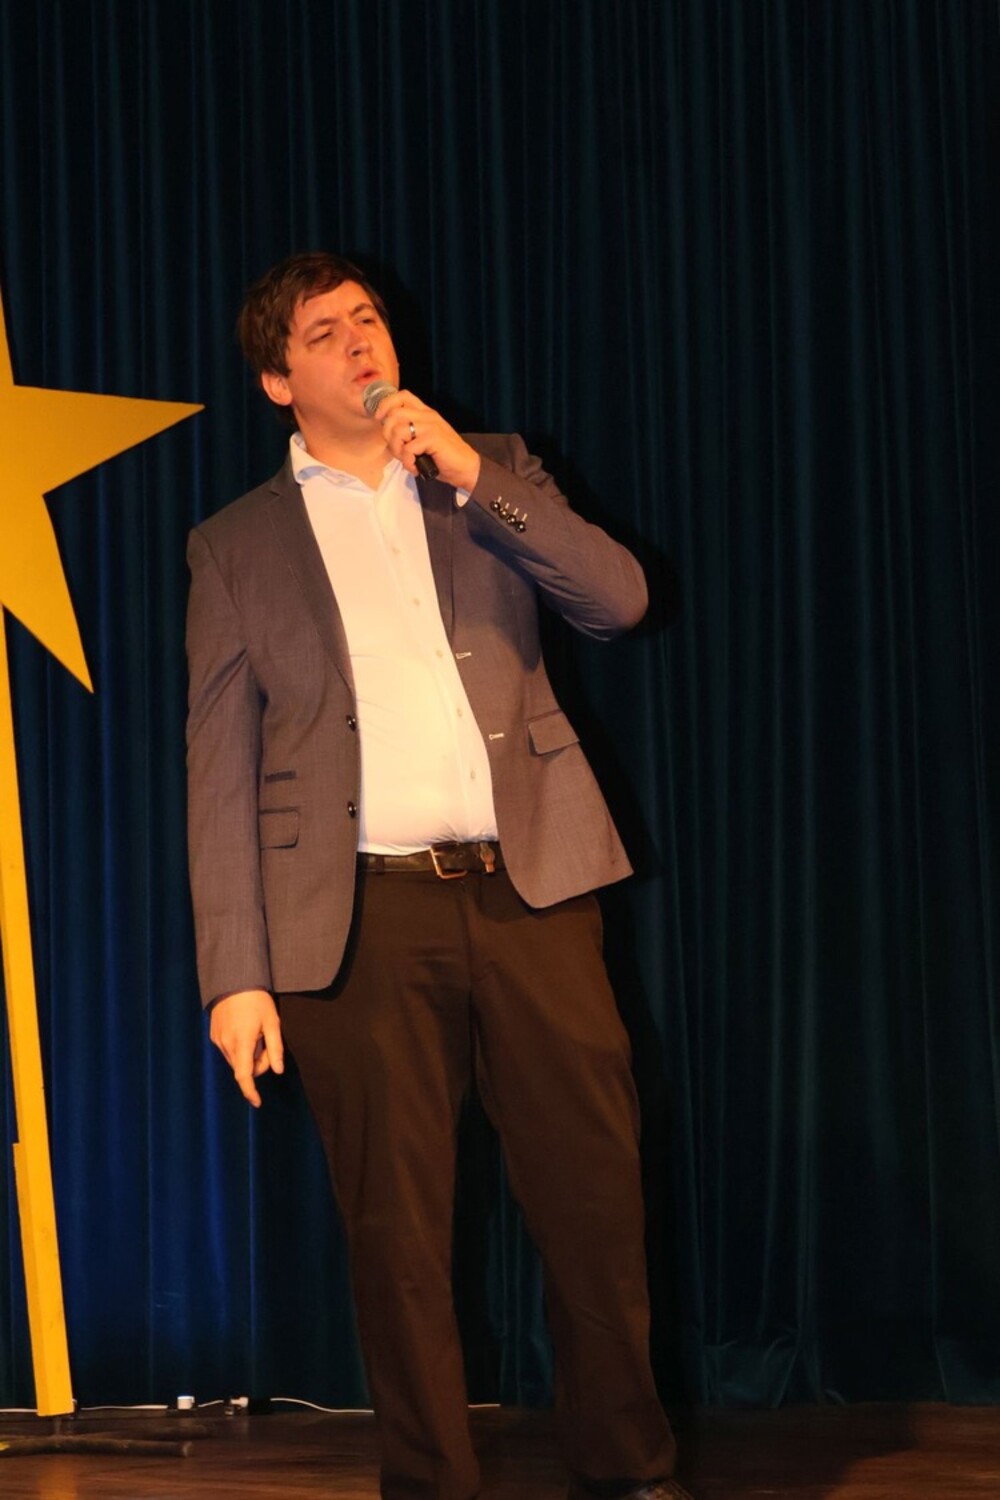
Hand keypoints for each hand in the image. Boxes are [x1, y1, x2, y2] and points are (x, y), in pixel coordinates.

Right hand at [209, 989, 283, 1107]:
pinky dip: (239, 1049)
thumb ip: (275, 1048)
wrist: (233, 981)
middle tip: (267, 1044)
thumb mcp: (272, 1022)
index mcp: (242, 1042)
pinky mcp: (214, 1035)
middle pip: (243, 1068)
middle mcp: (226, 1044)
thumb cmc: (256, 1000)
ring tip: (256, 1034)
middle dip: (257, 1064)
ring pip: (236, 1061)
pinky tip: (245, 1030)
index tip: (257, 1102)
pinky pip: (228, 1051)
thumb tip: (278, 1071)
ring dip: (248, 1056)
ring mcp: (218, 1040)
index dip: (250, 1091)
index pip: (244, 1075)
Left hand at [373, 389, 481, 492]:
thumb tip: (387, 432)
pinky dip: (408, 462)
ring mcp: (431, 425)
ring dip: (398, 451)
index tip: (379, 419)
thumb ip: (408, 431)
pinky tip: (416, 467)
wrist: (466, 468)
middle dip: (388, 435)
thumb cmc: (443, 457)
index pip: (401, 396)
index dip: (385, 404)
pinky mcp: (434, 438)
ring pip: (398, 431)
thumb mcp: (424, 439)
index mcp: (425, 413)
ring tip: (408, 461)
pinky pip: (408, 448)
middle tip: (398, 451)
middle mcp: (428, 415)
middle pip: (394, 414)